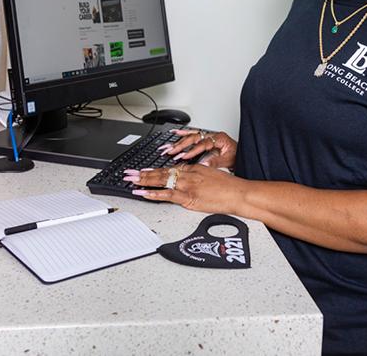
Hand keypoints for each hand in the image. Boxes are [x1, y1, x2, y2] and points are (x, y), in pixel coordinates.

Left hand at [121, 164, 245, 214]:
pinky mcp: (189, 198)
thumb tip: (186, 176)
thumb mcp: (210, 174)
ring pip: (161, 181)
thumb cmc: (228, 186)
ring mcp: (187, 186)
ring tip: (131, 181)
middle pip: (161, 172)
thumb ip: (196, 174)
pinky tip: (144, 193)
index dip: (153, 170)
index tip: (142, 170)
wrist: (238, 193)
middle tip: (128, 173)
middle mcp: (188, 175)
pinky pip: (167, 196)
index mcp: (193, 169)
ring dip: (143, 181)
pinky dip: (154, 194)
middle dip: (142, 173)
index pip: (168, 169)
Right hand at [160, 129, 236, 169]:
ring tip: (168, 145)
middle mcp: (213, 135)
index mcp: (219, 139)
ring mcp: (209, 135)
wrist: (242, 155)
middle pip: (194, 138)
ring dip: (179, 141)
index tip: (183, 156)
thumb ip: (216, 161)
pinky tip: (175, 133)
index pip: (203, 144)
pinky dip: (183, 133)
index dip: (192, 150)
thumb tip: (204, 165)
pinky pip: (193, 133)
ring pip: (191, 136)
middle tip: (170, 151)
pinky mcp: (206, 138)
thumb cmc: (236, 157)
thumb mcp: (228, 160)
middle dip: (180, 145)